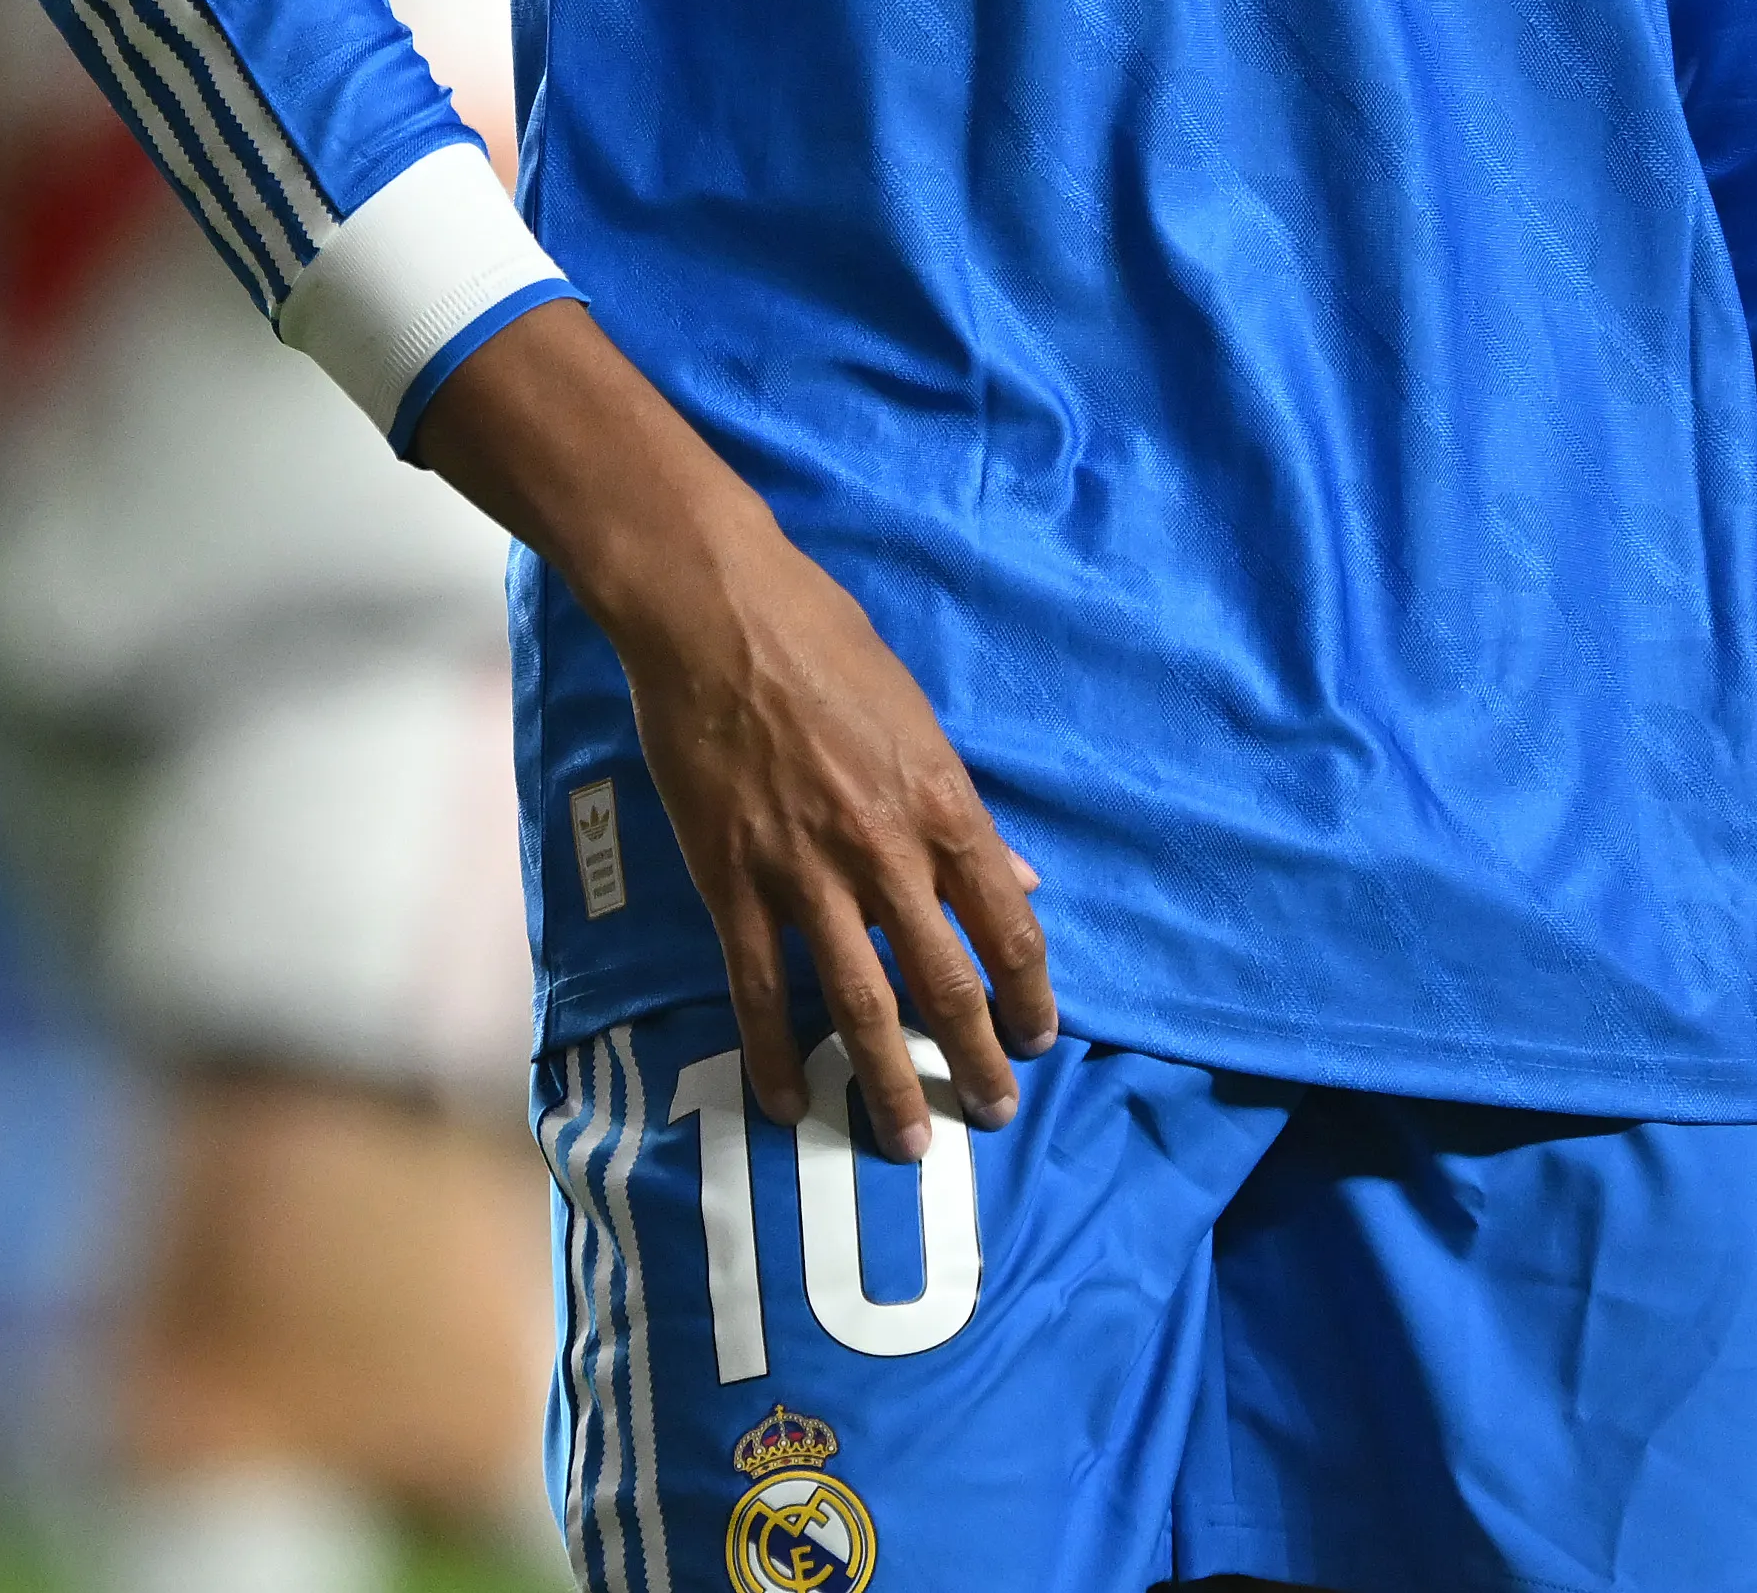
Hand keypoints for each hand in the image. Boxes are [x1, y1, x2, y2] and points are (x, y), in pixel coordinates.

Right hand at [615, 508, 1058, 1160]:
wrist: (716, 613)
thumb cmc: (825, 644)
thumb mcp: (920, 718)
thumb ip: (969, 813)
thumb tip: (1021, 880)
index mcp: (942, 804)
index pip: (1008, 926)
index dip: (1030, 992)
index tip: (1040, 1037)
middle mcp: (885, 851)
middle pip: (945, 982)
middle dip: (977, 1060)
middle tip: (995, 1114)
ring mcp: (805, 874)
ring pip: (861, 1005)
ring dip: (890, 1084)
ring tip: (908, 1143)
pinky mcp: (732, 883)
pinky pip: (759, 990)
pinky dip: (777, 1054)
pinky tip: (792, 1102)